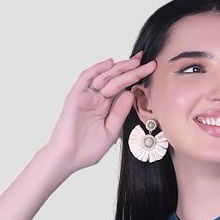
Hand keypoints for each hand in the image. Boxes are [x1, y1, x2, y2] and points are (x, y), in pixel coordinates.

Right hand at [45, 52, 156, 172]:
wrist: (69, 158)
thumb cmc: (87, 150)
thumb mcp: (110, 131)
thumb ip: (120, 113)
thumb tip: (130, 94)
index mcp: (105, 107)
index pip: (123, 88)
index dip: (135, 78)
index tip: (150, 70)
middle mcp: (96, 99)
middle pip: (116, 79)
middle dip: (132, 69)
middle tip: (147, 61)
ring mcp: (86, 96)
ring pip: (104, 76)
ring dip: (119, 67)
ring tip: (135, 61)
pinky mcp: (76, 96)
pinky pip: (86, 78)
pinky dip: (97, 69)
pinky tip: (110, 64)